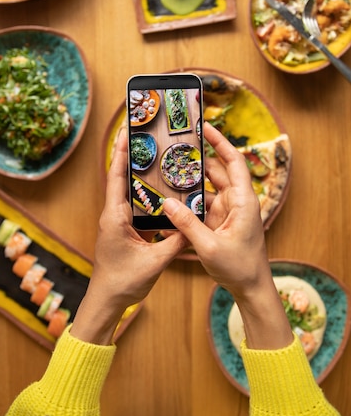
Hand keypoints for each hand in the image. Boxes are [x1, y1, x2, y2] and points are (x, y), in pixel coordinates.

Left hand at [70, 128, 186, 344]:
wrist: (107, 301)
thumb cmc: (123, 282)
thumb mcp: (154, 262)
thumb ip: (175, 242)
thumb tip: (193, 223)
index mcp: (115, 217)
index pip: (117, 178)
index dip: (121, 153)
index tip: (127, 131)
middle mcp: (113, 215)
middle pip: (121, 178)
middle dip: (130, 155)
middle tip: (143, 135)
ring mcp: (118, 223)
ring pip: (128, 191)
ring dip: (137, 173)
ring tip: (153, 154)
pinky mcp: (124, 231)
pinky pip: (136, 207)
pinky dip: (146, 195)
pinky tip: (160, 190)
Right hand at [163, 123, 292, 349]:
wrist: (250, 288)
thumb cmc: (239, 267)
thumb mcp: (209, 246)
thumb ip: (187, 224)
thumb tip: (166, 204)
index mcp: (242, 201)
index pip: (233, 162)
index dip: (220, 142)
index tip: (204, 127)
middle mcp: (235, 201)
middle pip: (216, 171)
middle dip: (197, 159)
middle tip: (176, 147)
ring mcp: (226, 212)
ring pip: (205, 189)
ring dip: (189, 182)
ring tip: (168, 170)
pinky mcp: (218, 223)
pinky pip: (201, 206)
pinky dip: (187, 202)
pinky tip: (170, 200)